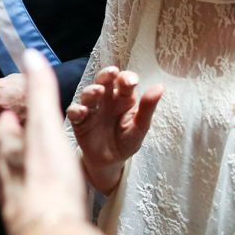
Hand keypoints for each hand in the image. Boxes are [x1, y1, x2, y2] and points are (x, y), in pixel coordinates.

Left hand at [0, 49, 88, 234]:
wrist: (49, 233)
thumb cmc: (48, 178)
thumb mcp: (45, 125)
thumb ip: (39, 90)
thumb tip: (30, 55)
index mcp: (12, 150)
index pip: (3, 128)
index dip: (5, 120)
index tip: (6, 114)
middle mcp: (8, 176)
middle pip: (6, 157)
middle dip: (11, 147)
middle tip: (15, 141)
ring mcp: (17, 201)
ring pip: (14, 181)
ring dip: (20, 173)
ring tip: (30, 171)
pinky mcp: (30, 223)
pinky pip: (28, 203)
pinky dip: (33, 197)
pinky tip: (44, 201)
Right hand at [66, 66, 162, 194]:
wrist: (111, 161)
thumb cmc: (127, 140)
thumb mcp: (140, 127)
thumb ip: (148, 108)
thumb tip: (160, 87)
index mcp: (123, 97)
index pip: (124, 81)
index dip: (126, 78)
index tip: (131, 82)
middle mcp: (107, 99)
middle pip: (104, 80)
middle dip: (106, 74)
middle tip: (112, 72)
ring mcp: (92, 109)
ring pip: (88, 93)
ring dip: (91, 91)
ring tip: (98, 92)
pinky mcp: (80, 121)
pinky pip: (74, 112)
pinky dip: (76, 110)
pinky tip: (82, 111)